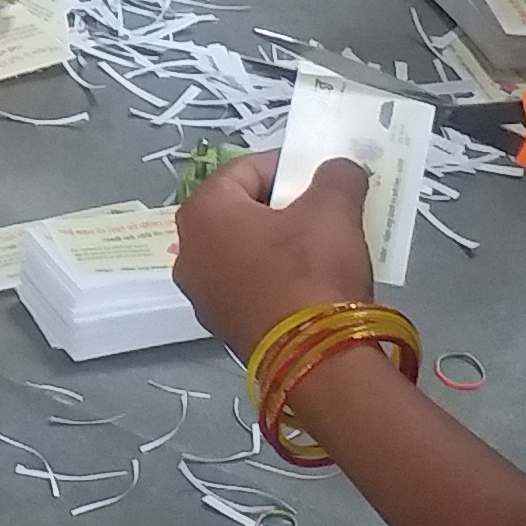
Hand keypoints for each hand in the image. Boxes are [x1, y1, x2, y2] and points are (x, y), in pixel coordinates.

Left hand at [173, 148, 377, 351]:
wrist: (317, 359)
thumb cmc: (312, 269)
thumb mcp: (334, 209)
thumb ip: (336, 176)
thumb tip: (337, 168)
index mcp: (202, 212)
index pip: (244, 170)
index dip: (285, 166)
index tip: (318, 176)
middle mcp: (188, 252)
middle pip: (239, 211)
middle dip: (280, 206)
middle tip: (320, 210)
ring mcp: (201, 295)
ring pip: (243, 250)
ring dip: (277, 242)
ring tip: (319, 245)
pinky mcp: (222, 327)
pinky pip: (247, 285)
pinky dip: (272, 276)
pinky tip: (307, 282)